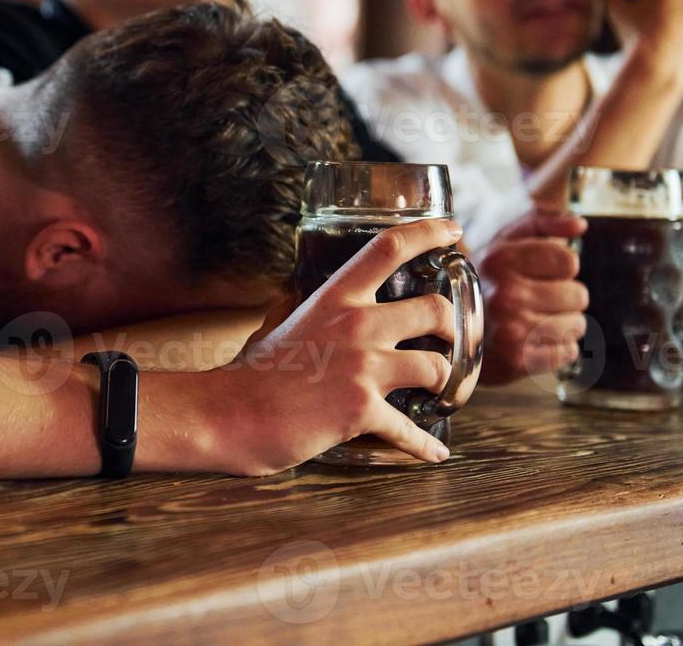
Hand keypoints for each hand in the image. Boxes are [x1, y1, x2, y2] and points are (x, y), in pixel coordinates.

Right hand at [216, 218, 461, 474]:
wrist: (230, 414)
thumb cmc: (251, 373)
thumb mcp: (276, 324)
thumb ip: (297, 309)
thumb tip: (292, 296)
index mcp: (335, 298)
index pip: (389, 247)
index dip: (428, 233)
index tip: (452, 230)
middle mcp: (356, 325)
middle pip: (434, 309)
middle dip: (452, 327)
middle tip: (449, 339)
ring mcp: (362, 368)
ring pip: (436, 367)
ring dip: (444, 382)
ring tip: (439, 392)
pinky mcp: (362, 411)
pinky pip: (412, 430)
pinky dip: (426, 445)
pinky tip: (435, 452)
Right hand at [477, 210, 588, 385]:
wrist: (453, 330)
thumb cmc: (488, 281)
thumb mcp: (506, 239)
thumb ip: (544, 222)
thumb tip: (579, 225)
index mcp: (501, 260)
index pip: (569, 261)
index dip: (562, 267)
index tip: (544, 271)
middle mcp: (505, 294)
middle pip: (578, 295)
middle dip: (565, 297)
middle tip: (540, 299)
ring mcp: (511, 329)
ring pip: (577, 325)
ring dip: (563, 323)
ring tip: (538, 319)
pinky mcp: (517, 360)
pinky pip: (567, 352)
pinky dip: (558, 348)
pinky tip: (536, 340)